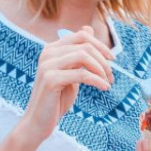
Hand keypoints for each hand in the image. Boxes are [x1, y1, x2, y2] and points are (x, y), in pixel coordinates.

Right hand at [22, 26, 113, 142]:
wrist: (38, 122)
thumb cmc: (56, 99)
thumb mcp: (71, 72)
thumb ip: (78, 52)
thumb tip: (88, 28)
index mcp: (52, 48)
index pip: (82, 35)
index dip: (100, 45)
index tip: (112, 59)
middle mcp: (47, 53)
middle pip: (85, 45)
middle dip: (103, 60)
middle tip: (111, 76)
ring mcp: (47, 65)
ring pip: (84, 56)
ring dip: (101, 69)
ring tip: (108, 82)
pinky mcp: (51, 79)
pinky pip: (82, 74)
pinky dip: (97, 80)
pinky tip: (104, 88)